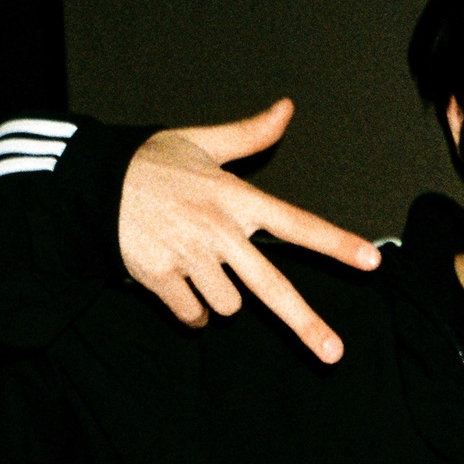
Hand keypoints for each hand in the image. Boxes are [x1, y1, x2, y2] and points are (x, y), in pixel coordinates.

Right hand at [118, 98, 380, 364]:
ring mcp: (190, 257)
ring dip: (219, 298)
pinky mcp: (162, 278)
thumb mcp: (201, 142)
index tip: (371, 261)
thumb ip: (249, 135)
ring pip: (229, 306)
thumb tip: (286, 109)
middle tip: (334, 354)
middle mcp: (219, 231)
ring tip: (195, 266)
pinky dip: (190, 310)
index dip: (336, 243)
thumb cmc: (150, 163)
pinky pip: (193, 315)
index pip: (297, 224)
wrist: (92, 184)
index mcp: (236, 198)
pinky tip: (176, 284)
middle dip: (305, 324)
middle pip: (272, 287)